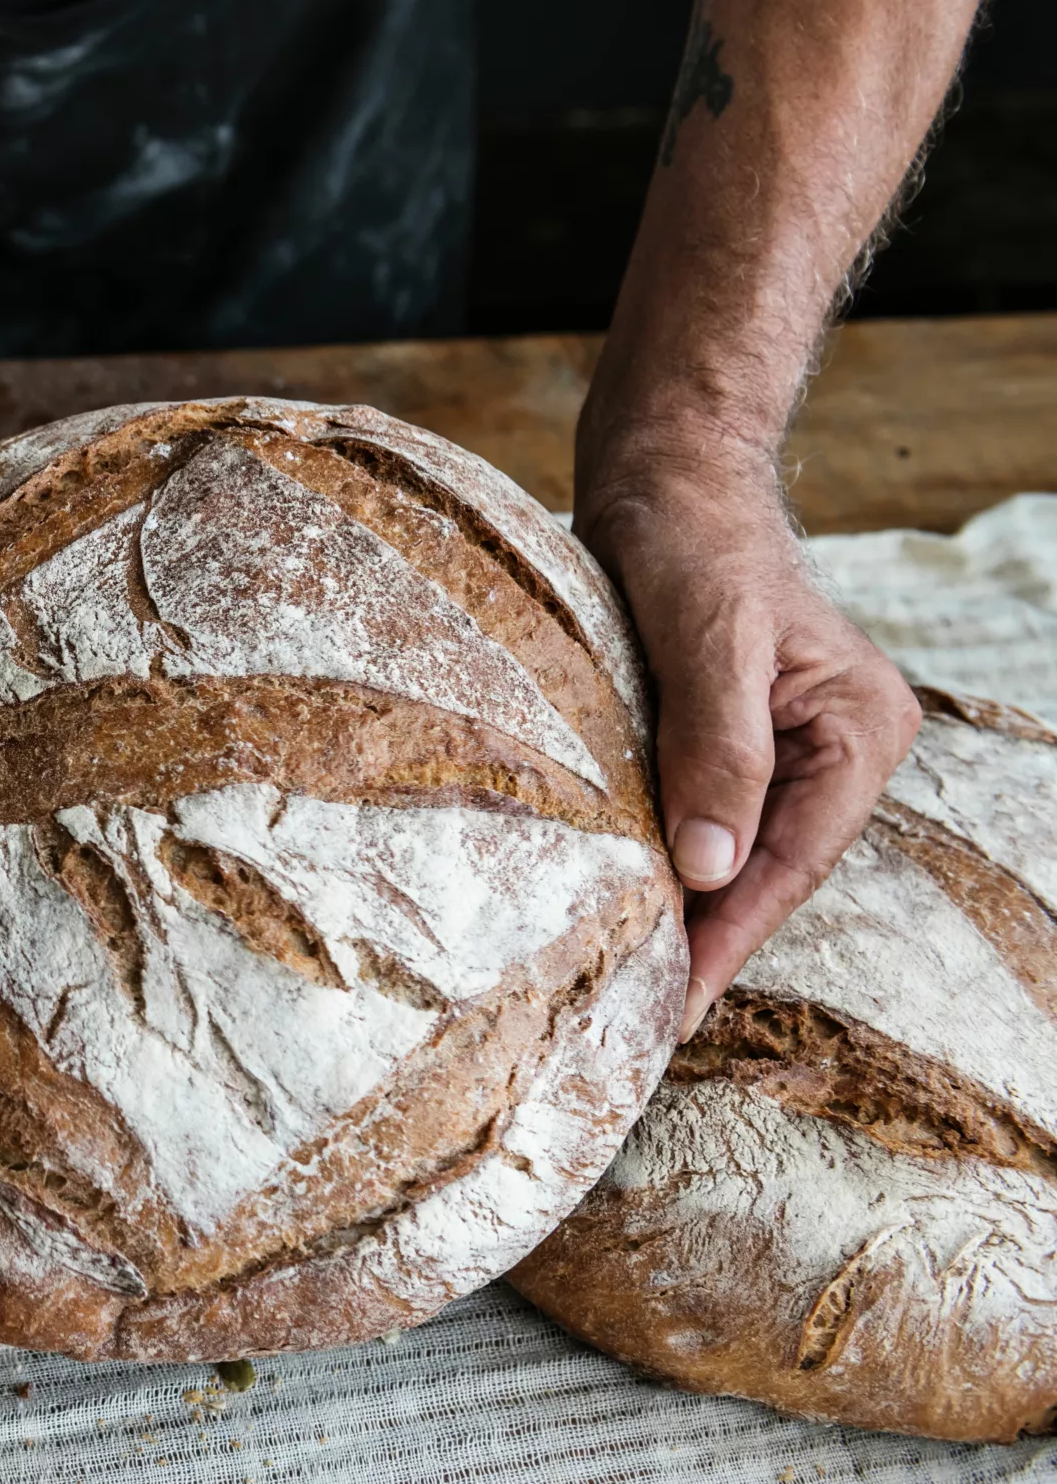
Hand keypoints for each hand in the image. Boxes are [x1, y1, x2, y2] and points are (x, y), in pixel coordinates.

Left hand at [576, 450, 920, 1039]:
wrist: (661, 471)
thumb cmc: (691, 536)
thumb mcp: (707, 637)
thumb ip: (717, 749)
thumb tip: (711, 868)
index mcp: (859, 728)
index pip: (792, 859)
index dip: (730, 936)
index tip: (674, 1001)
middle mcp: (838, 745)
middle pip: (767, 867)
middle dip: (706, 936)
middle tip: (634, 1013)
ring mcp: (787, 744)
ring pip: (733, 850)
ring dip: (683, 906)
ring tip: (623, 979)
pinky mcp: (730, 735)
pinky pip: (702, 815)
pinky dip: (665, 858)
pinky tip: (623, 900)